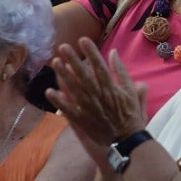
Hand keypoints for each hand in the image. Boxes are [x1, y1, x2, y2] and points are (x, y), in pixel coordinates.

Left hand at [46, 38, 149, 160]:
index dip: (91, 52)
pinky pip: (68, 110)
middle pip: (83, 75)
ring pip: (74, 89)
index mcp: (111, 88)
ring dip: (63, 75)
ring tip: (55, 62)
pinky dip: (59, 101)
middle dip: (73, 60)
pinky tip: (49, 92)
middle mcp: (98, 96)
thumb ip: (122, 71)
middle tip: (63, 47)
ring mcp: (88, 108)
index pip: (99, 66)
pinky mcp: (82, 120)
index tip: (82, 40)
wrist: (127, 140)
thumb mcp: (131, 91)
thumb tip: (113, 53)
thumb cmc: (130, 115)